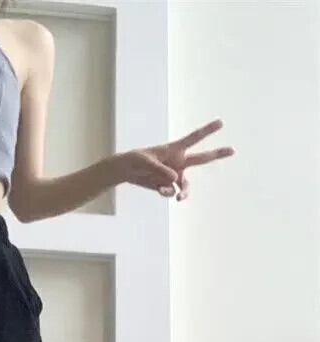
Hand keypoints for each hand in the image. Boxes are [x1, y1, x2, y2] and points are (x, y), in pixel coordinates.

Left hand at [118, 119, 234, 200]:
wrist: (126, 171)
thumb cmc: (135, 160)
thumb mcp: (145, 163)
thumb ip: (160, 170)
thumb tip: (175, 180)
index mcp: (175, 149)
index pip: (193, 139)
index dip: (207, 131)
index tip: (221, 123)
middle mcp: (178, 162)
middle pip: (201, 159)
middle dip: (217, 154)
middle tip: (233, 150)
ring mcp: (174, 174)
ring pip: (185, 185)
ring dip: (184, 193)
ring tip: (179, 198)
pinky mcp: (167, 185)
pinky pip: (171, 192)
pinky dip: (165, 192)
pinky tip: (158, 189)